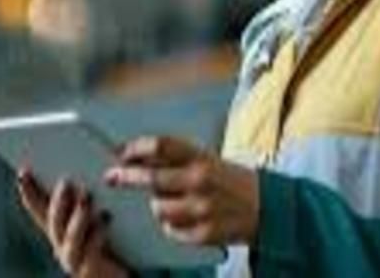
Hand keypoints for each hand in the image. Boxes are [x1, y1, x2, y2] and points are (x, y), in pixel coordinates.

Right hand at [15, 168, 129, 277]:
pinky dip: (97, 234)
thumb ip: (91, 194)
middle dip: (58, 200)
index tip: (24, 170)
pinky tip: (106, 218)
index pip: (39, 205)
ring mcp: (72, 259)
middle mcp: (61, 243)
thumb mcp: (100, 213)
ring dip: (77, 215)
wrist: (125, 270)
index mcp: (60, 226)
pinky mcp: (89, 270)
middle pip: (53, 220)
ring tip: (87, 196)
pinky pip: (90, 252)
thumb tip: (98, 165)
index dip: (29, 189)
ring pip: (70, 236)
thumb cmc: (116, 240)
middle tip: (66, 181)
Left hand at [104, 136, 258, 245]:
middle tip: (111, 176)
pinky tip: (185, 218)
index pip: (161, 146)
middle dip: (126, 177)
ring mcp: (202, 209)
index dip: (136, 148)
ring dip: (157, 205)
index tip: (120, 152)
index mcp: (201, 158)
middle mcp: (200, 181)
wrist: (268, 208)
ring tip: (171, 201)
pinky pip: (171, 229)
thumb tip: (137, 158)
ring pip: (158, 208)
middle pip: (152, 178)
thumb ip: (176, 159)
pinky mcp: (204, 233)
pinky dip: (171, 225)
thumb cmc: (231, 181)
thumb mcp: (207, 160)